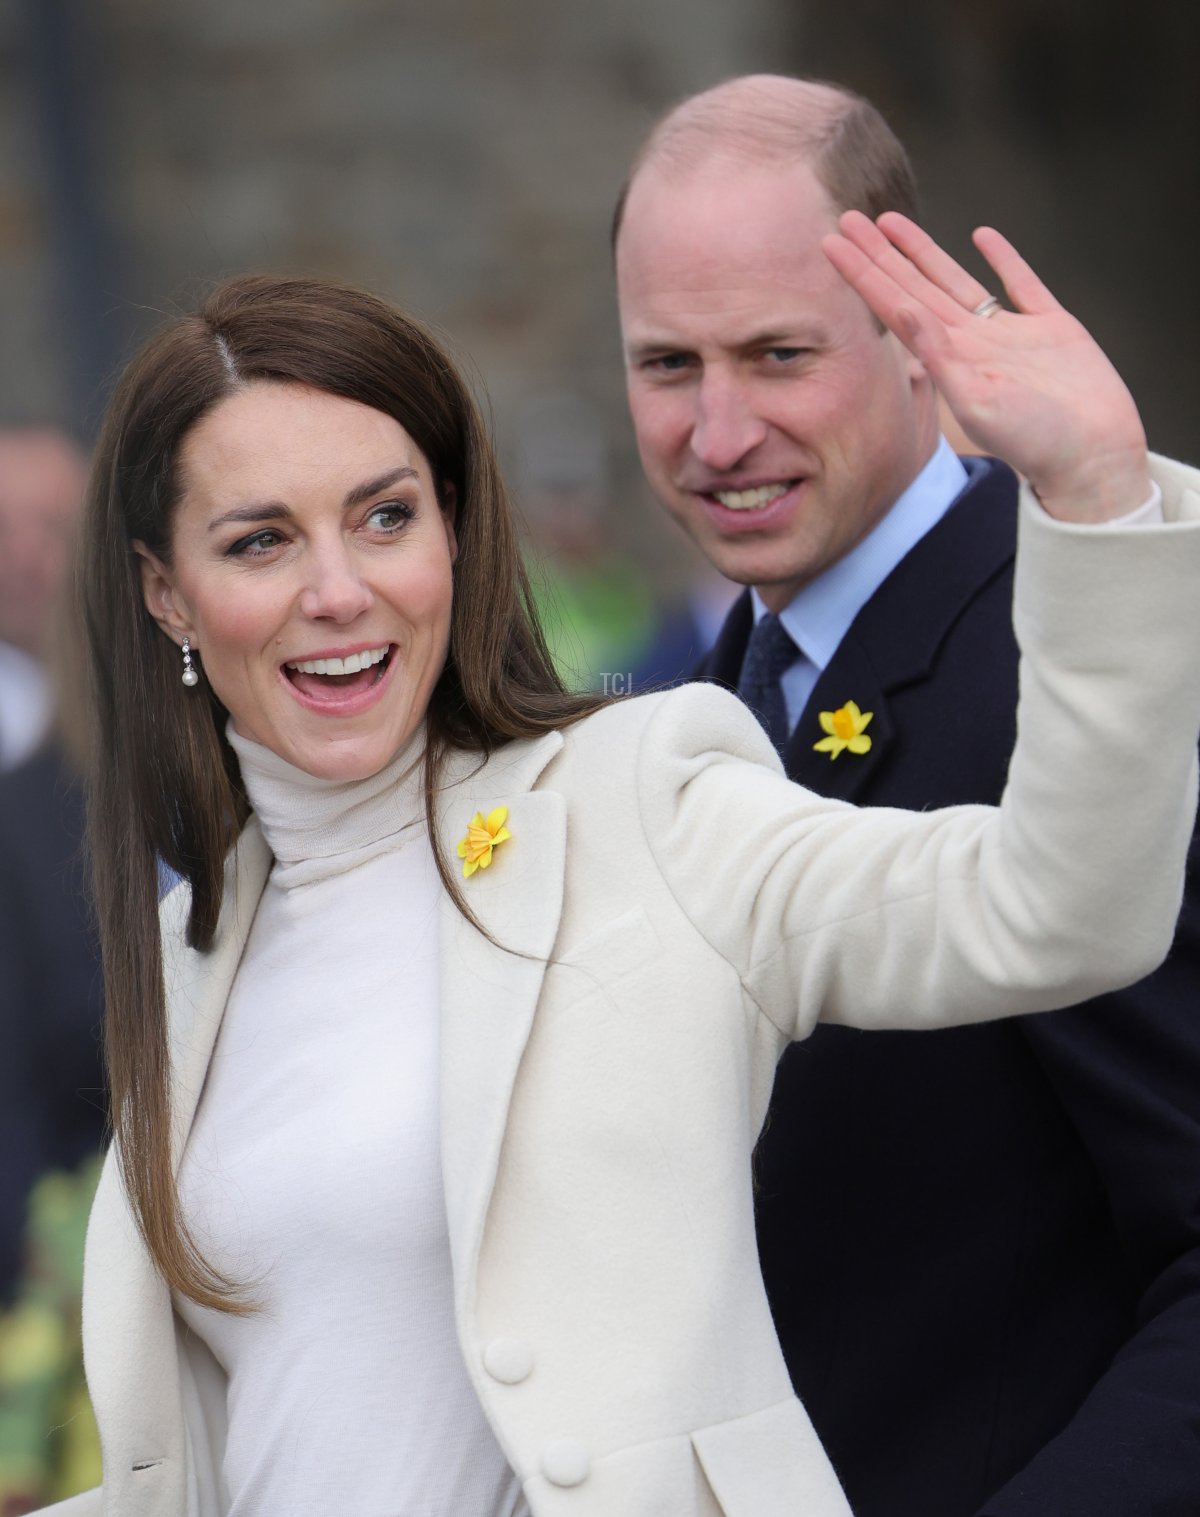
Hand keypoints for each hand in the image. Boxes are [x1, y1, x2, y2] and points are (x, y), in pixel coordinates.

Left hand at [822, 211, 1151, 521]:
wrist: (1092, 456)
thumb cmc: (1034, 441)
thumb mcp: (976, 402)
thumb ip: (939, 356)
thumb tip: (903, 310)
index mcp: (949, 358)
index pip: (893, 305)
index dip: (863, 273)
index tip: (831, 243)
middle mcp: (972, 342)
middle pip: (915, 286)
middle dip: (881, 254)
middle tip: (847, 218)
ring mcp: (1010, 333)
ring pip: (956, 279)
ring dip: (924, 251)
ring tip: (891, 221)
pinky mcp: (1052, 328)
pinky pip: (1022, 284)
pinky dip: (1004, 259)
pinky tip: (982, 235)